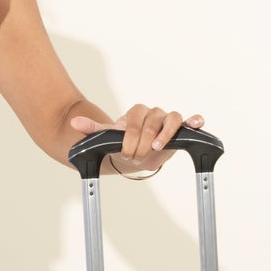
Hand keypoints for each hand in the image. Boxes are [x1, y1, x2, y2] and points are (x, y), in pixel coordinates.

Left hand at [70, 106, 205, 172]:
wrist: (136, 154)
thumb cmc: (123, 143)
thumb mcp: (107, 138)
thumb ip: (92, 130)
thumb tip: (74, 123)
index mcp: (136, 113)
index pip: (136, 121)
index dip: (131, 138)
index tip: (126, 153)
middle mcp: (154, 114)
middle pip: (153, 121)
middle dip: (144, 142)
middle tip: (137, 157)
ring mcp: (168, 120)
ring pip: (173, 118)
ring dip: (166, 133)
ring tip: (157, 147)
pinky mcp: (181, 128)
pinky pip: (190, 120)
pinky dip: (195, 120)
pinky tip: (195, 124)